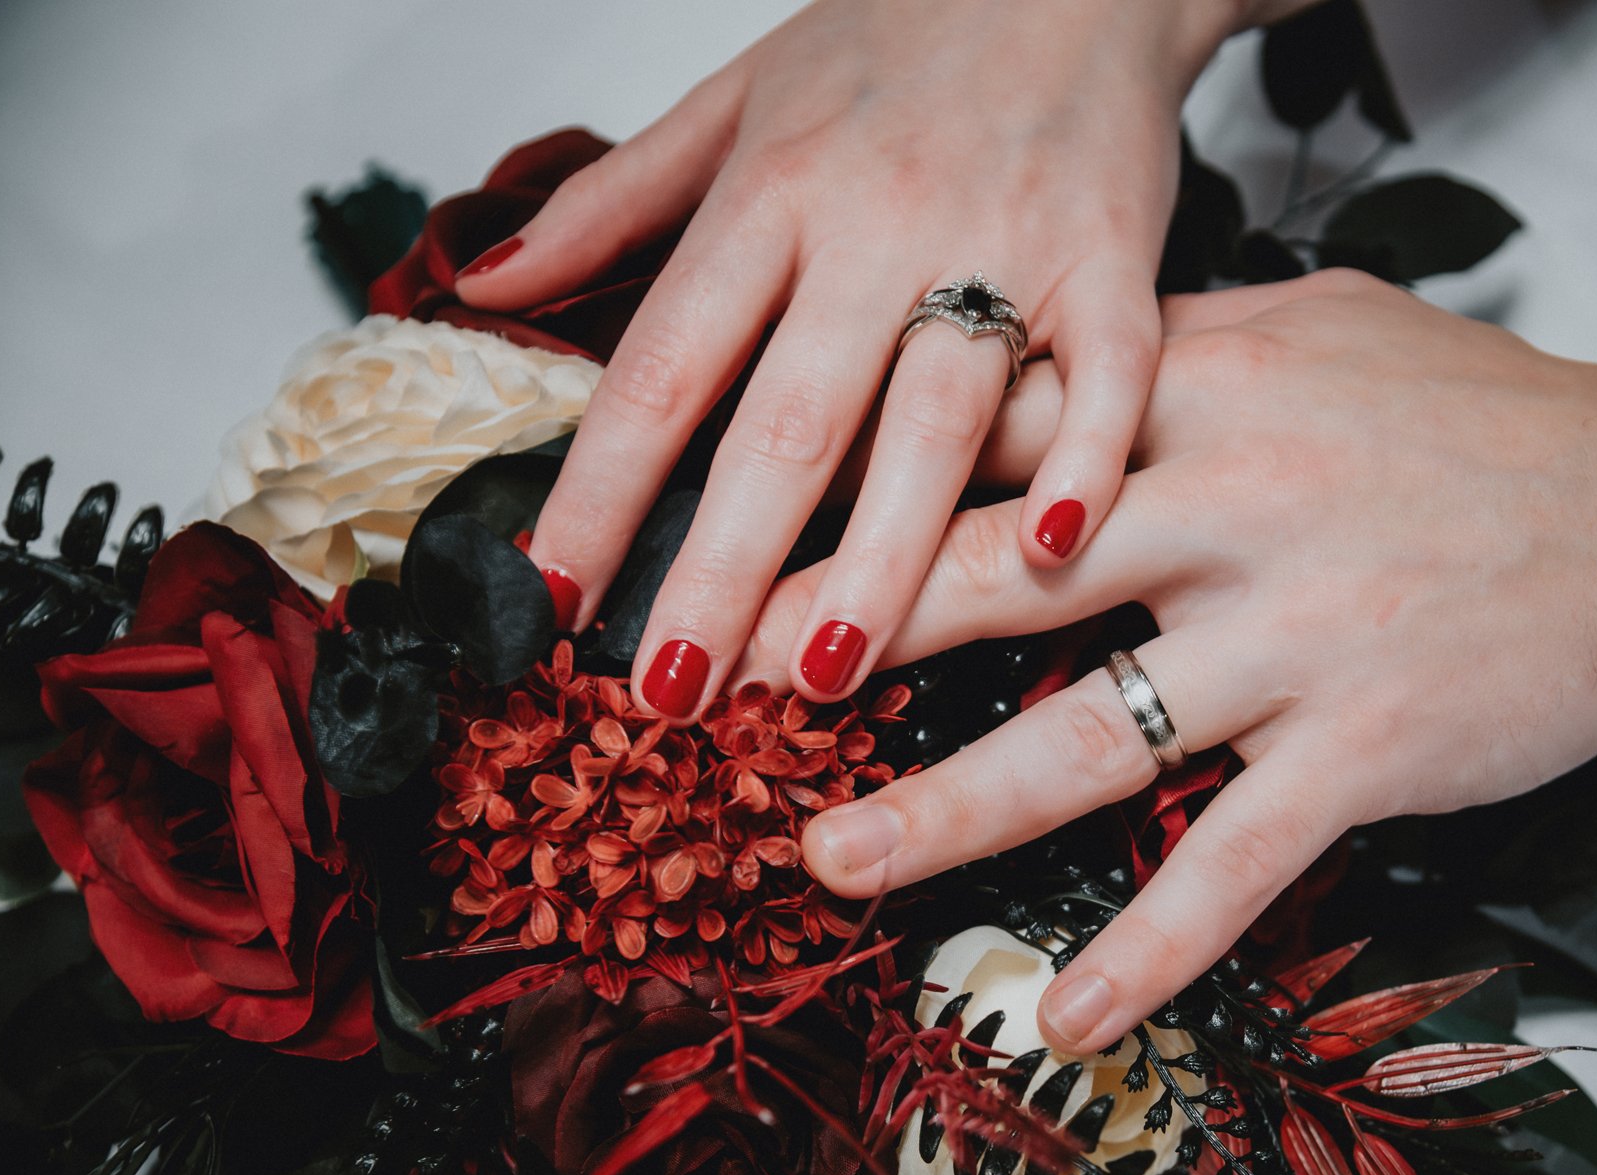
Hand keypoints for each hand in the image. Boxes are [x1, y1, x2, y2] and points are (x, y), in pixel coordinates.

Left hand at [456, 0, 1250, 720]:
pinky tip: (1049, 550)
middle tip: (676, 689)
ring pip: (937, 418)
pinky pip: (1106, 372)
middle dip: (724, 568)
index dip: (601, 489)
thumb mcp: (733, 99)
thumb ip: (610, 203)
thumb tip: (482, 286)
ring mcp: (1006, 241)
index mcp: (771, 189)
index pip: (663, 363)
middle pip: (790, 419)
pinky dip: (1085, 459)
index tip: (555, 595)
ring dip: (884, 557)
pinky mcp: (1115, 258)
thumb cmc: (897, 39)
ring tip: (825, 670)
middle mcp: (879, 221)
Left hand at [743, 270, 1596, 1051]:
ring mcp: (1295, 635)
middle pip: (996, 574)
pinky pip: (1231, 864)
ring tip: (829, 859)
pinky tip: (1067, 1016)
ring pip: (1083, 734)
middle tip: (725, 681)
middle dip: (846, 629)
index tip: (762, 519)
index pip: (999, 427)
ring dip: (942, 810)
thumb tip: (1058, 381)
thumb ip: (1178, 358)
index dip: (869, 474)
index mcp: (1201, 391)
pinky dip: (1147, 947)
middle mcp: (1227, 507)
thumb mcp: (1319, 331)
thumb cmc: (1482, 418)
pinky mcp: (1365, 748)